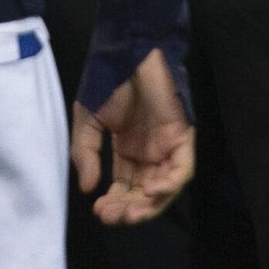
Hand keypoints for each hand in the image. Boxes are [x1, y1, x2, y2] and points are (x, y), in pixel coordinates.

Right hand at [73, 49, 194, 222]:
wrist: (127, 52)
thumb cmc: (108, 81)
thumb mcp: (87, 121)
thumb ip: (87, 153)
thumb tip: (87, 189)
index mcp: (129, 150)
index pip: (126, 187)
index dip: (114, 203)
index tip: (98, 211)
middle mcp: (150, 153)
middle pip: (145, 194)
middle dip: (129, 210)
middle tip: (111, 216)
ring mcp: (167, 146)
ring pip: (165, 188)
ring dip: (149, 205)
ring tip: (128, 213)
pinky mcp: (182, 137)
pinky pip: (182, 170)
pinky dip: (169, 185)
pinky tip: (150, 191)